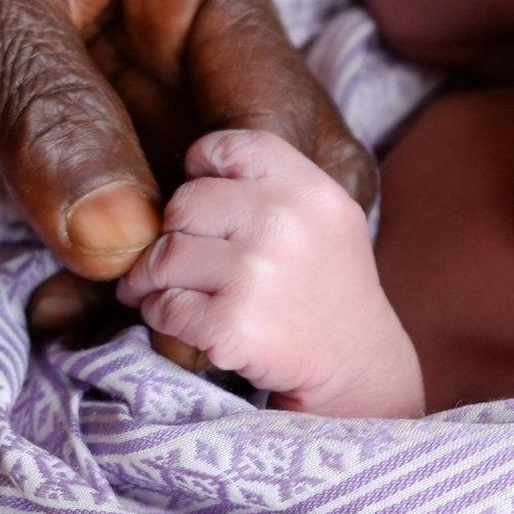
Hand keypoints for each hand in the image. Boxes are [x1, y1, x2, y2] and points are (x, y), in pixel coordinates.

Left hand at [0, 0, 374, 288]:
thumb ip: (40, 98)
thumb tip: (126, 237)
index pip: (276, 108)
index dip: (242, 211)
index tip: (161, 283)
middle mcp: (207, 25)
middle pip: (277, 181)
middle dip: (221, 265)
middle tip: (143, 326)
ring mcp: (163, 97)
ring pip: (226, 227)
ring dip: (170, 294)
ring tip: (81, 323)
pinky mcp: (114, 158)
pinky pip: (156, 246)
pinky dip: (120, 295)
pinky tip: (59, 313)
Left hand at [115, 130, 422, 417]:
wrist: (355, 366)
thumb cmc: (327, 287)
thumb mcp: (325, 218)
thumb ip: (270, 186)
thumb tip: (187, 173)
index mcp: (309, 190)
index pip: (229, 147)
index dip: (201, 168)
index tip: (204, 202)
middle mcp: (284, 224)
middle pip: (184, 204)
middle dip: (176, 233)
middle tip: (187, 260)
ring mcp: (256, 276)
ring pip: (164, 256)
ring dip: (157, 279)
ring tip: (175, 292)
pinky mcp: (231, 326)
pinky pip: (163, 306)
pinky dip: (163, 316)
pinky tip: (190, 323)